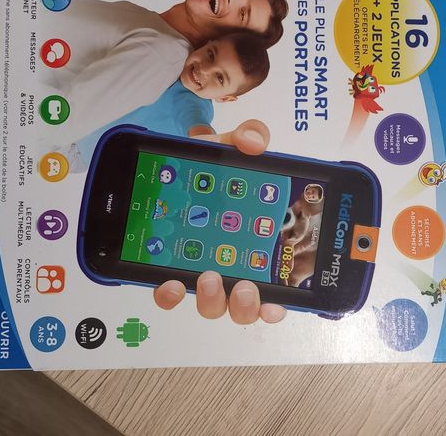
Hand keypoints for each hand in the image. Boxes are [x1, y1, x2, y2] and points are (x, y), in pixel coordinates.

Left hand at [154, 119, 285, 323]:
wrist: (173, 167)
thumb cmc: (210, 168)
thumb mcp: (232, 148)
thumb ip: (249, 138)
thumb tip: (253, 142)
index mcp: (256, 247)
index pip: (273, 288)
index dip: (275, 306)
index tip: (275, 303)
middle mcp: (232, 267)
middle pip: (244, 307)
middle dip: (246, 305)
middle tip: (244, 286)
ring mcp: (201, 272)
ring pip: (212, 306)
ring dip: (214, 300)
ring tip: (209, 277)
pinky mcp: (169, 270)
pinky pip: (171, 294)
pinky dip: (171, 295)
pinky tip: (169, 283)